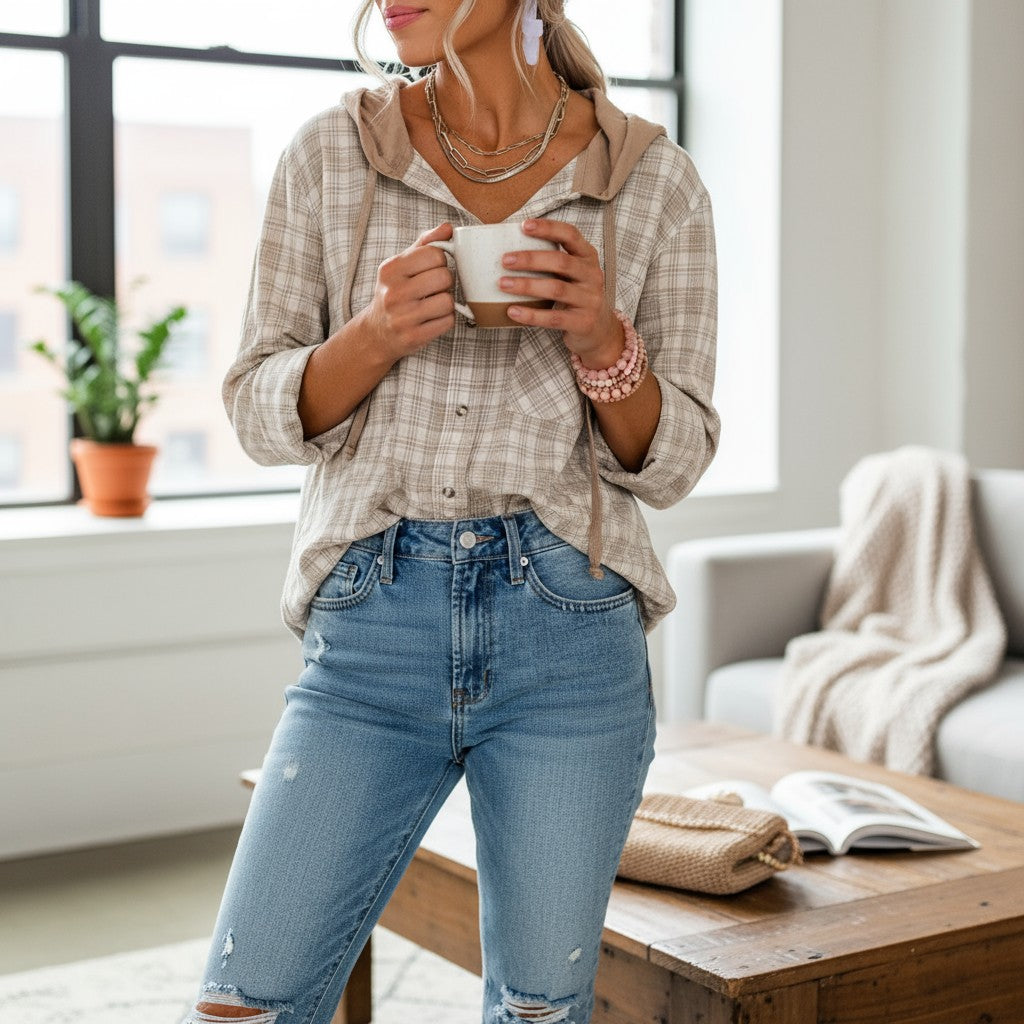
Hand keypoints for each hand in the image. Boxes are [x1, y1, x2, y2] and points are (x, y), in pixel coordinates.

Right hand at [361, 222, 455, 363]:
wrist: (377, 333)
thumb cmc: (395, 293)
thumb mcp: (401, 265)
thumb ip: (424, 244)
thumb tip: (448, 228)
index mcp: (390, 269)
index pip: (434, 254)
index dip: (440, 261)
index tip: (432, 269)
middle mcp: (394, 293)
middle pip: (444, 277)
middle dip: (445, 282)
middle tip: (434, 288)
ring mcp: (403, 317)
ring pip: (448, 301)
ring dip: (446, 303)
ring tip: (433, 304)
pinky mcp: (413, 337)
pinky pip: (447, 322)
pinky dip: (445, 320)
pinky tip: (432, 318)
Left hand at [498, 218, 623, 367]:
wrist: (599, 331)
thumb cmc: (576, 297)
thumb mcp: (573, 274)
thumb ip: (553, 262)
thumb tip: (511, 251)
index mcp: (587, 257)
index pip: (570, 235)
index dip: (548, 228)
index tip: (524, 226)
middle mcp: (592, 275)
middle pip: (560, 262)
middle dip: (530, 259)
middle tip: (505, 260)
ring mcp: (590, 299)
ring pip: (556, 289)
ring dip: (526, 285)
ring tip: (503, 284)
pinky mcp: (583, 322)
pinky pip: (554, 317)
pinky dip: (531, 315)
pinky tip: (513, 311)